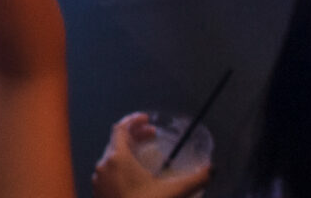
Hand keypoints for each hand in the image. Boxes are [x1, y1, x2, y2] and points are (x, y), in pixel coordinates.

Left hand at [92, 114, 211, 197]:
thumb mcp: (173, 193)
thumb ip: (195, 179)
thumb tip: (212, 169)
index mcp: (117, 157)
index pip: (120, 128)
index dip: (134, 120)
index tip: (148, 119)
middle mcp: (104, 165)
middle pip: (117, 141)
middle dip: (135, 135)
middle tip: (153, 135)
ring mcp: (98, 180)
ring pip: (111, 156)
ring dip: (128, 151)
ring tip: (145, 155)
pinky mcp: (99, 193)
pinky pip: (109, 171)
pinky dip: (121, 166)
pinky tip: (135, 176)